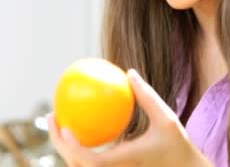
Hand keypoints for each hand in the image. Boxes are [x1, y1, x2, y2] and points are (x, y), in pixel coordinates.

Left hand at [47, 69, 211, 166]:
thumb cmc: (177, 145)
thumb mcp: (167, 119)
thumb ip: (147, 97)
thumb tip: (129, 72)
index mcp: (124, 163)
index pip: (91, 160)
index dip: (72, 147)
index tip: (65, 126)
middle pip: (76, 165)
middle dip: (58, 143)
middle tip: (51, 116)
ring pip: (79, 165)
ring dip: (65, 146)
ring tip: (59, 121)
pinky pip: (91, 162)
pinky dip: (79, 147)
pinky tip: (80, 126)